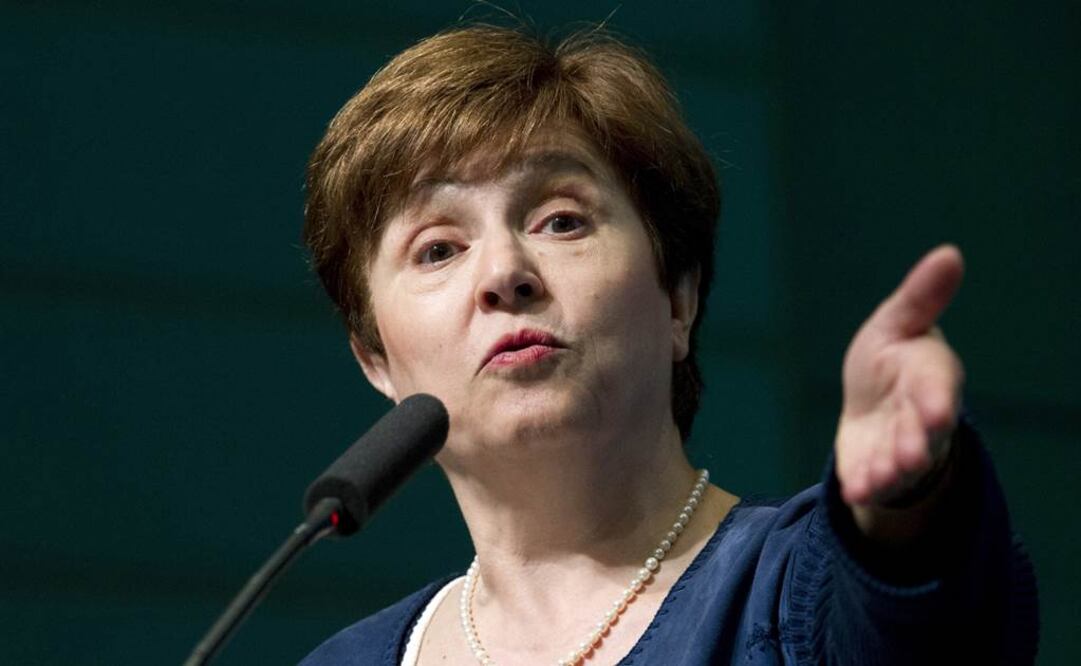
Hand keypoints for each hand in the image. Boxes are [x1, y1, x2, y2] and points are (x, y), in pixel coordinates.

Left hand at [835, 245, 965, 512]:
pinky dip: (865, 488)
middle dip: (916, 445)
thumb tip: (950, 252)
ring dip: (890, 472)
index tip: (935, 411)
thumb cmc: (890, 357)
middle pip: (923, 435)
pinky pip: (873, 482)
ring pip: (900, 463)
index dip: (936, 400)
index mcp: (930, 378)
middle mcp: (921, 419)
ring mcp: (900, 448)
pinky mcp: (874, 470)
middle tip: (908, 456)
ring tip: (878, 478)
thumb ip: (922, 296)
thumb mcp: (898, 322)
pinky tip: (854, 493)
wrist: (871, 403)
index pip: (938, 389)